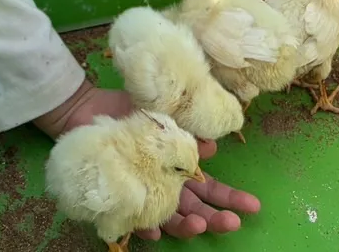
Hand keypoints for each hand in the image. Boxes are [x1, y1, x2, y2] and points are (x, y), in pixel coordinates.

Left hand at [33, 81, 260, 240]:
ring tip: (197, 225)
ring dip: (185, 226)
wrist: (85, 109)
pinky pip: (132, 217)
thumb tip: (212, 144)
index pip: (209, 189)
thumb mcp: (161, 113)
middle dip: (215, 220)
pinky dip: (143, 224)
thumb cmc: (126, 110)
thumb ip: (186, 129)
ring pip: (169, 218)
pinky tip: (151, 227)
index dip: (230, 199)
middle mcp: (164, 185)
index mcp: (177, 168)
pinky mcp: (120, 195)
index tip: (253, 206)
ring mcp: (143, 193)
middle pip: (195, 210)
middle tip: (231, 222)